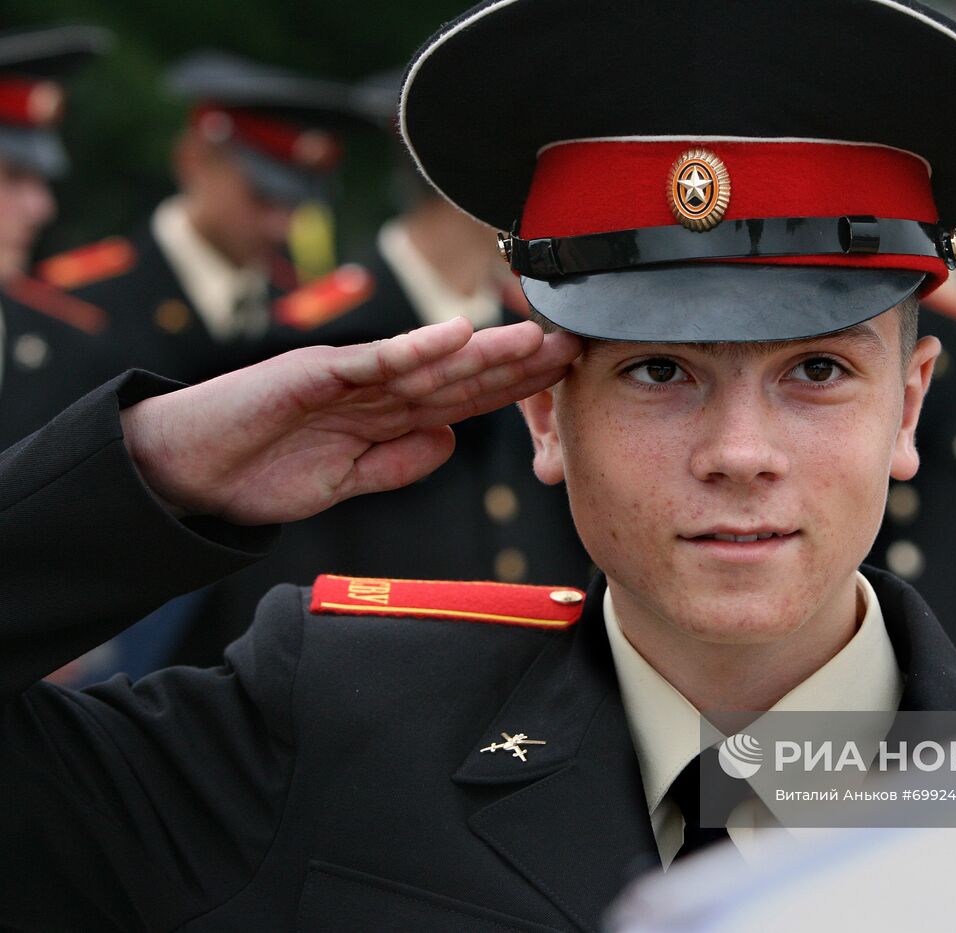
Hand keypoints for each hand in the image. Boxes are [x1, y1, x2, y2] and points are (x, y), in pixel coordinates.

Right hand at [120, 317, 580, 524]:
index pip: (465, 398)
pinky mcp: (316, 372)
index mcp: (387, 413)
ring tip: (534, 336)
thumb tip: (453, 443)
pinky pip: (374, 360)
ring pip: (429, 360)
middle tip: (575, 343)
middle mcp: (377, 387)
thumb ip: (399, 463)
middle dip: (519, 362)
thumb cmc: (260, 472)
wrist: (190, 472)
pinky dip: (415, 347)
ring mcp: (350, 376)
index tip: (566, 378)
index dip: (515, 388)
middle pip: (460, 372)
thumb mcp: (347, 481)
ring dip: (484, 348)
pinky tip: (457, 335)